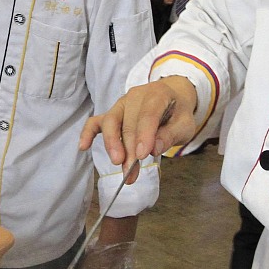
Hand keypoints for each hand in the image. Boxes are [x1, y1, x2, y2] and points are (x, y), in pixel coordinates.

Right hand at [78, 77, 198, 174]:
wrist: (172, 96)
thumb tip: (154, 148)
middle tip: (131, 173)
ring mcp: (121, 104)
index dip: (144, 135)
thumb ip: (171, 134)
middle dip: (129, 150)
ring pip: (111, 122)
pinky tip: (83, 146)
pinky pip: (96, 121)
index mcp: (158, 94)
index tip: (141, 155)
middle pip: (128, 123)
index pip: (148, 114)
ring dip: (112, 144)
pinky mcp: (112, 113)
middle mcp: (136, 96)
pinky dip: (88, 132)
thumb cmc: (178, 112)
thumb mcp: (185, 124)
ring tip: (117, 163)